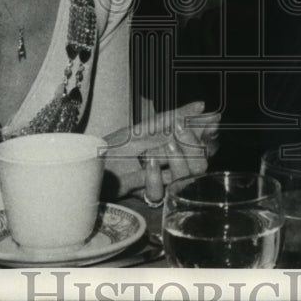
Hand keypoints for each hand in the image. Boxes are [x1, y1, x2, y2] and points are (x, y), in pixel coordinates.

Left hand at [101, 101, 220, 200]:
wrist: (92, 160)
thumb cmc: (119, 144)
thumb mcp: (148, 126)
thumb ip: (175, 116)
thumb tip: (202, 105)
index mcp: (178, 148)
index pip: (202, 144)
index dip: (206, 135)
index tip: (208, 124)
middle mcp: (173, 166)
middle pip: (200, 165)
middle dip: (193, 147)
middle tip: (178, 131)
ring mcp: (162, 181)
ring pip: (184, 179)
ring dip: (176, 161)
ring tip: (163, 147)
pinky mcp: (146, 194)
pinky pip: (159, 192)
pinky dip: (154, 177)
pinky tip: (147, 165)